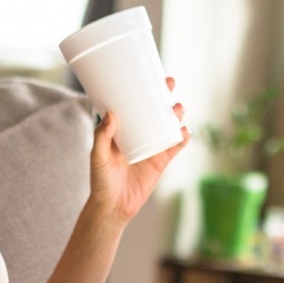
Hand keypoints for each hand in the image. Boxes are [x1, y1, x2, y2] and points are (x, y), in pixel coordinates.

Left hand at [89, 77, 189, 223]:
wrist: (113, 207)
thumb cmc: (100, 181)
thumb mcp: (97, 156)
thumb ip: (102, 136)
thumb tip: (112, 114)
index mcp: (122, 129)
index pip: (133, 104)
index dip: (142, 89)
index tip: (149, 75)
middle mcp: (138, 135)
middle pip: (154, 110)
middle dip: (164, 96)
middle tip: (169, 84)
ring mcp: (151, 147)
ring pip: (168, 125)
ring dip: (176, 115)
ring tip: (177, 109)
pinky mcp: (161, 161)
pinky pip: (175, 147)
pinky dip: (182, 138)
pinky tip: (185, 131)